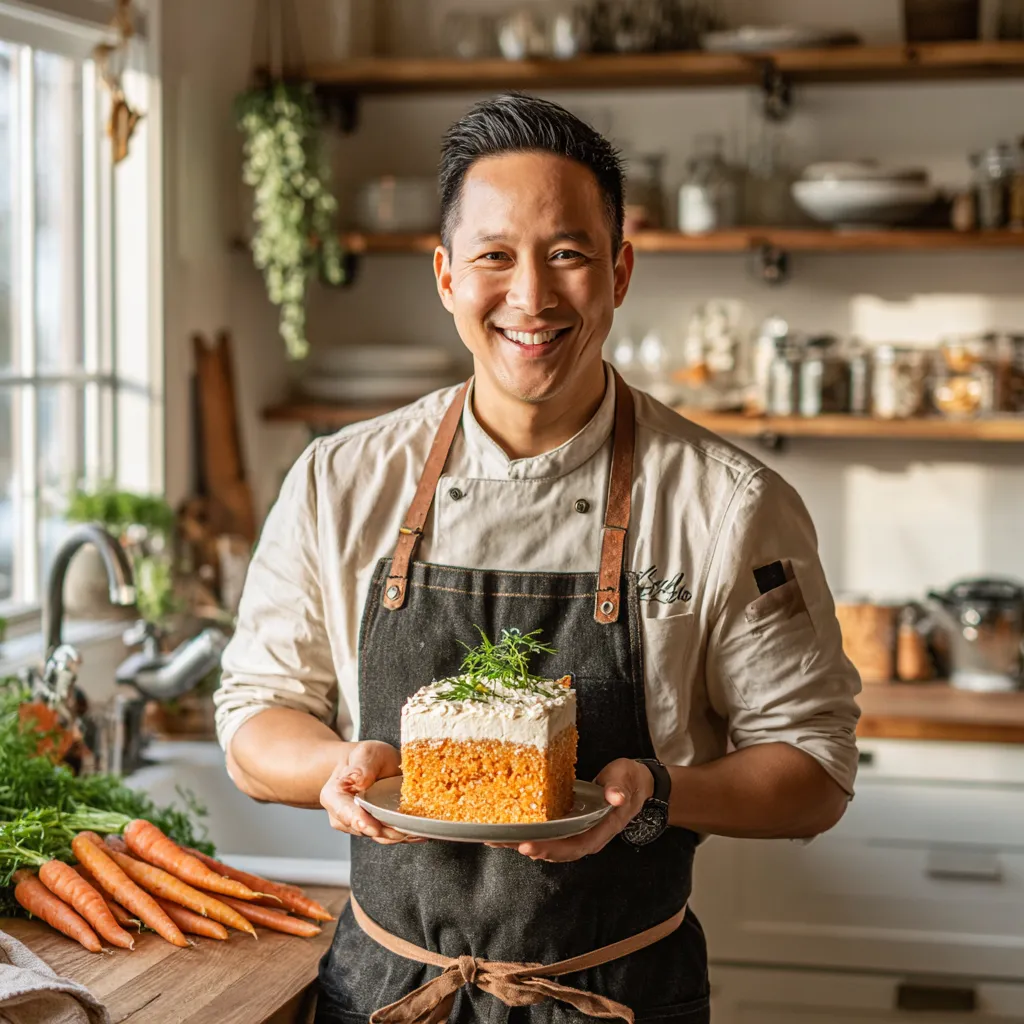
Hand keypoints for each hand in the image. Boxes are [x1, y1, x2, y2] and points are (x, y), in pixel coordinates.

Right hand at [320, 741, 425, 844]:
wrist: (373, 764)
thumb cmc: (366, 758)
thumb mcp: (365, 753)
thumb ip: (361, 767)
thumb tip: (359, 782)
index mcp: (335, 795)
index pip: (344, 811)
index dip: (358, 820)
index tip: (373, 827)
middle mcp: (344, 815)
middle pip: (364, 829)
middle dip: (385, 832)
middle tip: (404, 830)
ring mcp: (360, 826)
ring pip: (379, 836)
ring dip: (398, 835)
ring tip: (416, 830)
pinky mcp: (377, 830)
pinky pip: (391, 836)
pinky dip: (406, 835)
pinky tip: (419, 832)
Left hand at [486, 758, 654, 862]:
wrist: (634, 784)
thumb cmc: (629, 782)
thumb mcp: (626, 780)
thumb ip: (619, 789)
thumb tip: (615, 797)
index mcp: (600, 830)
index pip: (573, 846)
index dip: (550, 849)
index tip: (528, 846)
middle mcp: (586, 837)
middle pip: (555, 851)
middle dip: (527, 848)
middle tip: (500, 842)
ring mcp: (577, 833)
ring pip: (548, 845)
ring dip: (522, 844)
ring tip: (495, 839)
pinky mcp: (569, 825)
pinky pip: (547, 834)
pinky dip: (528, 833)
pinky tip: (509, 828)